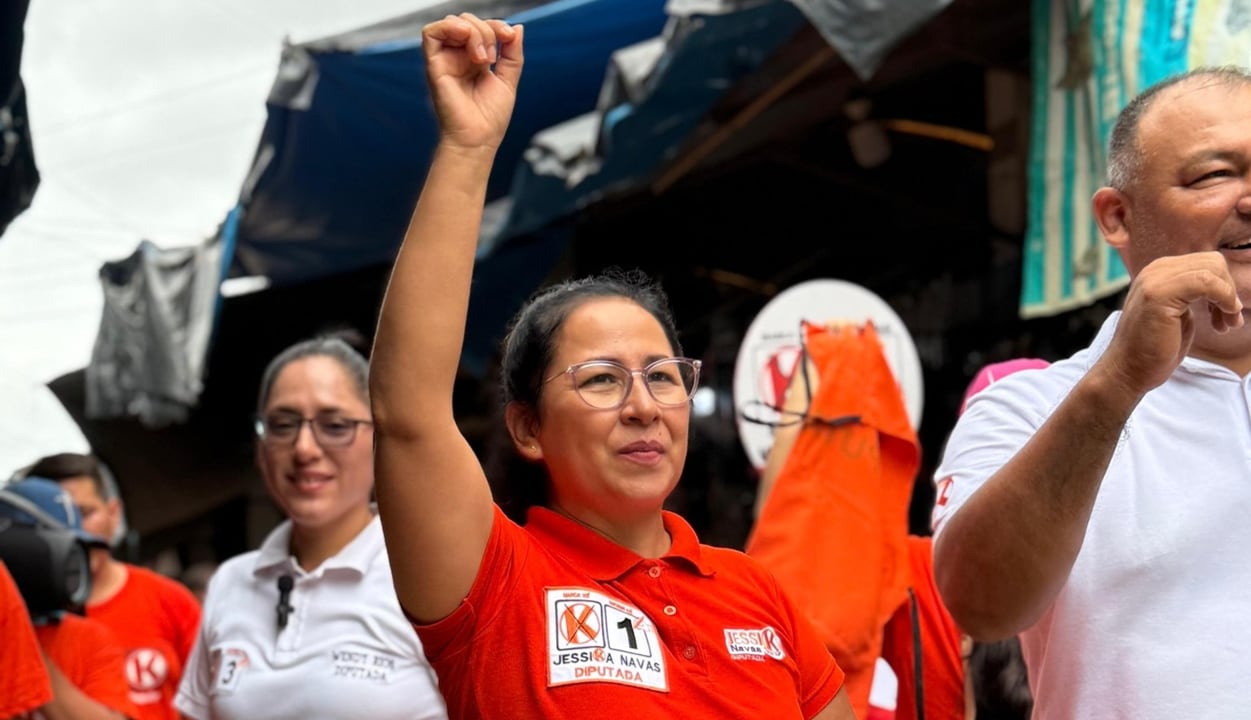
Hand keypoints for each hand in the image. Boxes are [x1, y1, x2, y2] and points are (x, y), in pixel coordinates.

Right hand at [422, 14, 522, 151]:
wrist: (479, 139)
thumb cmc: (490, 118)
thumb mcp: (508, 80)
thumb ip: (512, 53)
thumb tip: (517, 28)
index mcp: (474, 59)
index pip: (482, 27)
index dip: (496, 25)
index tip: (508, 36)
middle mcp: (458, 57)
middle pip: (467, 21)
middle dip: (486, 30)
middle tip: (492, 58)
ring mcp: (445, 60)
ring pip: (452, 22)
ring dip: (473, 31)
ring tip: (482, 58)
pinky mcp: (434, 65)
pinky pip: (431, 33)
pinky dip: (450, 27)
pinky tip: (466, 39)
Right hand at [1098, 251, 1242, 395]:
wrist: (1128, 370)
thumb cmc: (1154, 348)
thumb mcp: (1177, 312)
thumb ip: (1192, 293)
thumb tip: (1224, 286)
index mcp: (1159, 272)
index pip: (1207, 263)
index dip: (1225, 287)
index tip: (1225, 315)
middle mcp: (1154, 270)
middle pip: (1213, 262)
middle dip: (1230, 291)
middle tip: (1228, 320)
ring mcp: (1154, 280)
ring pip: (1212, 269)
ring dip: (1229, 298)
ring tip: (1225, 323)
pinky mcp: (1159, 294)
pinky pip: (1207, 282)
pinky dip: (1224, 299)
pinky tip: (1220, 323)